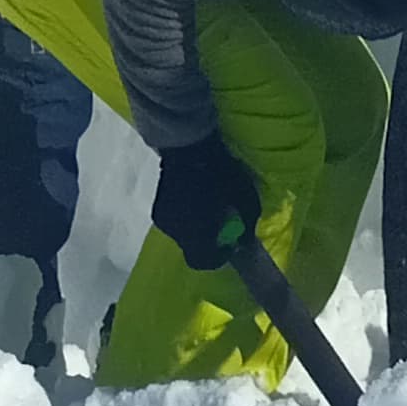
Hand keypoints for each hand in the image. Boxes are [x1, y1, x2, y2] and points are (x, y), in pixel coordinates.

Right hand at [151, 133, 260, 270]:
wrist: (188, 144)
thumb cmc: (219, 170)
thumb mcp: (244, 194)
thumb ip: (248, 220)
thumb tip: (245, 239)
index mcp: (196, 234)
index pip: (203, 261)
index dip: (219, 257)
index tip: (230, 244)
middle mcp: (176, 233)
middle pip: (192, 248)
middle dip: (207, 241)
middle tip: (221, 223)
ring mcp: (164, 220)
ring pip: (182, 234)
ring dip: (196, 228)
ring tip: (208, 207)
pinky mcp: (158, 206)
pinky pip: (175, 221)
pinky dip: (186, 216)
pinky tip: (195, 198)